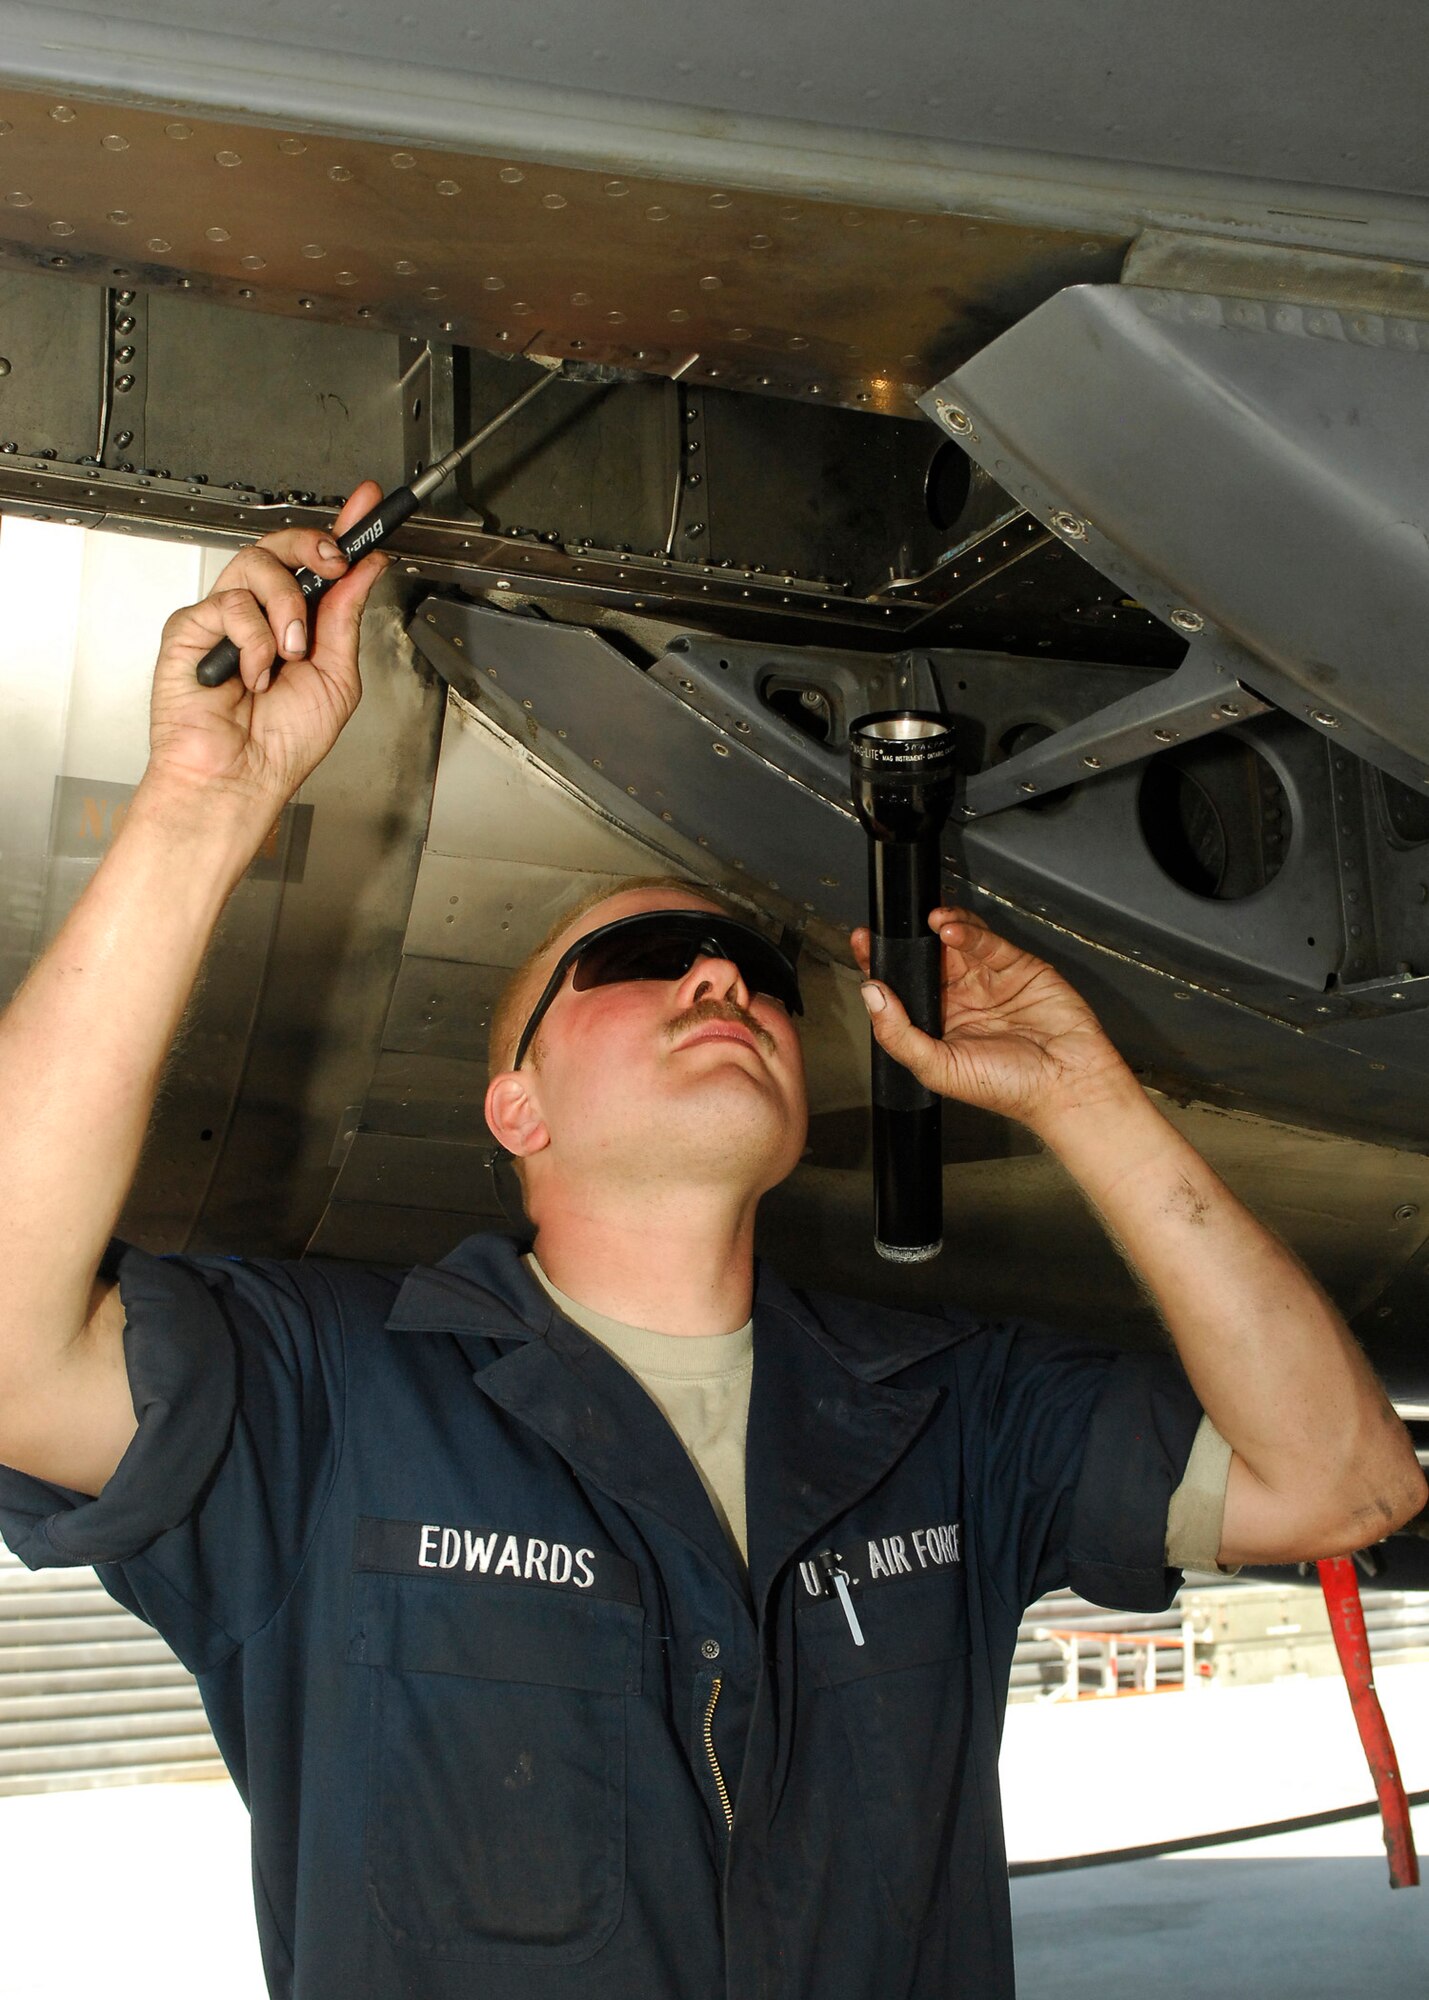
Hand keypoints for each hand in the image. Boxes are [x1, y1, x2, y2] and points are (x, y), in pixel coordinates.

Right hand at [145, 481, 389, 808]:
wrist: (241, 778)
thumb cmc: (280, 744)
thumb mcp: (337, 677)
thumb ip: (347, 618)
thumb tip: (366, 568)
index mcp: (299, 623)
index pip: (318, 563)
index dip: (343, 528)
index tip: (367, 503)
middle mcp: (262, 615)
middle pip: (281, 546)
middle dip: (312, 547)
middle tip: (331, 566)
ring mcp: (224, 619)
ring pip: (256, 565)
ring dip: (286, 609)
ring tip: (290, 653)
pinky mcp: (191, 628)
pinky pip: (228, 604)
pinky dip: (252, 641)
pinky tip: (253, 673)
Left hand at [852, 906, 1135, 1132]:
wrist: (1066, 1083)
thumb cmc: (1009, 1087)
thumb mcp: (939, 1067)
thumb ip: (899, 1034)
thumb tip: (872, 995)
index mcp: (940, 1025)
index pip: (903, 988)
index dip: (883, 966)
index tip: (863, 944)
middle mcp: (963, 1000)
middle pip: (928, 959)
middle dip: (910, 941)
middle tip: (894, 926)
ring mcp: (989, 981)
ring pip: (958, 944)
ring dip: (940, 930)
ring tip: (930, 923)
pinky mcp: (1018, 966)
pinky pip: (989, 943)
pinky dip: (970, 932)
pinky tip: (952, 931)